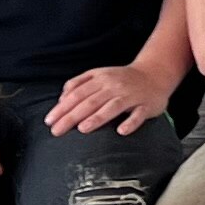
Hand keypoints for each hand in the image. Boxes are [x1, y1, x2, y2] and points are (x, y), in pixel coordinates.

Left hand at [47, 62, 166, 136]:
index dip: (62, 107)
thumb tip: (61, 99)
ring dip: (97, 118)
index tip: (49, 121)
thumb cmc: (122, 78)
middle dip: (72, 116)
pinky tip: (121, 131)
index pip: (77, 94)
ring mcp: (131, 95)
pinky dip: (130, 123)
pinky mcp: (147, 105)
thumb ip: (79, 84)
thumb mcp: (99, 75)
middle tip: (56, 131)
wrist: (155, 73)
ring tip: (82, 129)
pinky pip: (138, 115)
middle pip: (90, 102)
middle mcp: (114, 86)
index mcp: (101, 78)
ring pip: (112, 107)